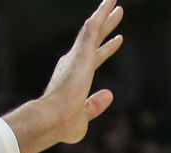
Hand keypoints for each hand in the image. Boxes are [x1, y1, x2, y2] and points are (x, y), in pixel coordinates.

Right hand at [43, 0, 123, 143]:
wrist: (53, 118)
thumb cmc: (64, 123)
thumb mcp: (85, 116)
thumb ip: (96, 104)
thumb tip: (110, 94)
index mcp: (75, 78)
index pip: (95, 59)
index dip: (106, 49)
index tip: (116, 40)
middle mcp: (74, 63)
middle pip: (95, 39)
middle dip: (106, 26)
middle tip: (116, 13)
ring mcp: (78, 56)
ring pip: (94, 28)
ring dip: (105, 14)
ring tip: (114, 1)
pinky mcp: (82, 51)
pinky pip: (93, 26)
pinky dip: (102, 13)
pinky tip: (110, 2)